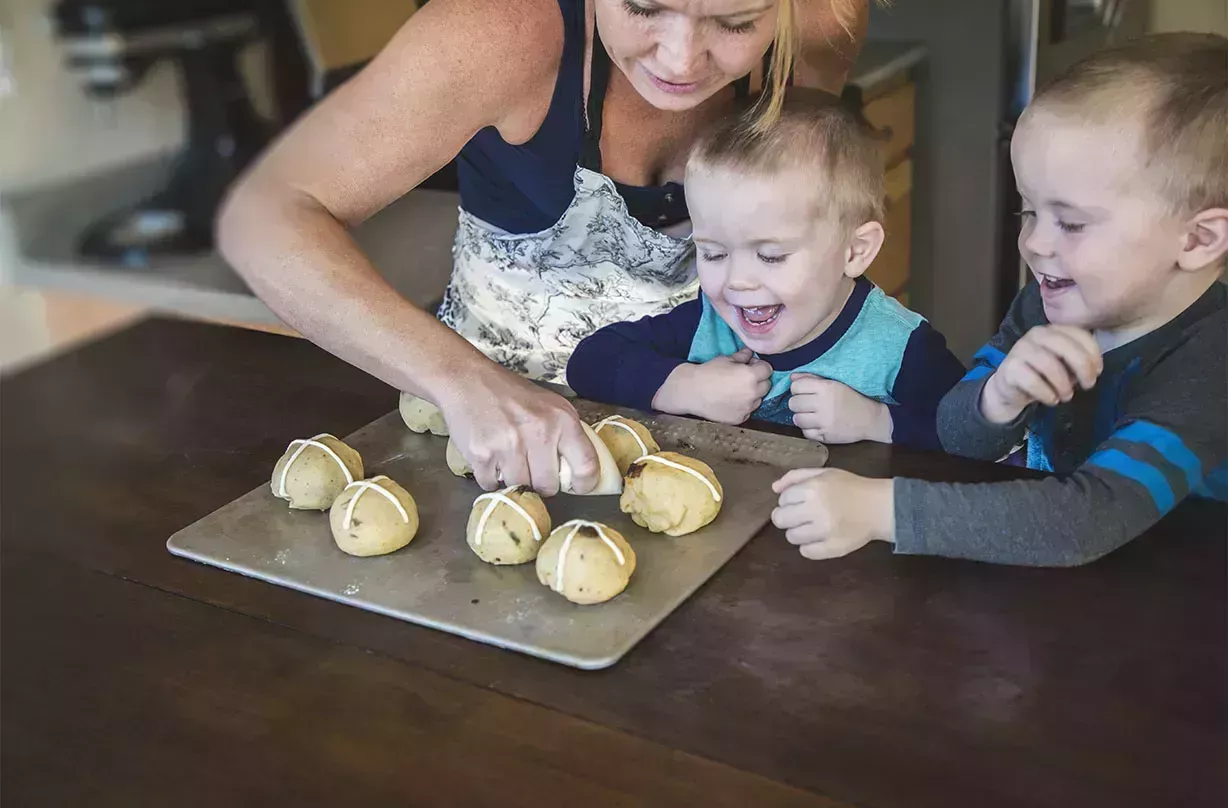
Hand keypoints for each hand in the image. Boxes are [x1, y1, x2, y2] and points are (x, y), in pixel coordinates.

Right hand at [435, 362, 596, 494]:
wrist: (465, 379)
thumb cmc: (509, 393)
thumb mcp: (549, 405)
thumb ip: (565, 435)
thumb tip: (577, 471)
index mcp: (562, 419)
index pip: (586, 466)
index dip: (584, 484)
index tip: (577, 486)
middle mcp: (539, 432)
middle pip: (549, 487)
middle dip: (541, 483)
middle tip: (532, 469)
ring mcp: (509, 445)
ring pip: (520, 488)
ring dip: (514, 481)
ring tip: (508, 459)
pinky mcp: (482, 455)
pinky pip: (491, 485)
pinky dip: (490, 478)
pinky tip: (490, 458)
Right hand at [652, 348, 772, 424]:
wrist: (691, 392)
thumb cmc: (708, 372)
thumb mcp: (726, 359)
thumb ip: (742, 356)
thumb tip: (750, 353)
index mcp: (751, 376)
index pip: (767, 369)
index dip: (759, 366)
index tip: (750, 366)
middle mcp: (753, 393)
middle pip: (766, 385)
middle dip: (758, 380)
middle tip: (743, 378)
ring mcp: (748, 408)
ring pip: (758, 399)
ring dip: (752, 394)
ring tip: (735, 391)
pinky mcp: (741, 419)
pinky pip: (748, 411)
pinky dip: (743, 406)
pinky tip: (730, 401)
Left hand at [771, 468, 894, 559]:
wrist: (879, 507)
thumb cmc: (850, 487)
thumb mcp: (824, 472)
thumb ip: (796, 476)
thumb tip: (774, 488)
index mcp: (813, 488)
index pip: (783, 499)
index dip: (789, 501)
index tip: (800, 501)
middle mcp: (816, 509)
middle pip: (780, 519)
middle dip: (787, 517)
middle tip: (800, 516)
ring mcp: (824, 530)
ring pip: (791, 537)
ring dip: (798, 532)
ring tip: (812, 527)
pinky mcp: (832, 548)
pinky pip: (806, 552)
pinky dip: (809, 547)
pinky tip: (819, 538)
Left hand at [787, 374, 891, 443]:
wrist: (870, 419)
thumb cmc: (852, 398)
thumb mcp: (835, 383)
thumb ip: (812, 378)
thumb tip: (792, 377)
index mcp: (826, 388)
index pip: (796, 386)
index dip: (798, 389)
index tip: (805, 392)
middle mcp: (823, 404)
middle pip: (793, 403)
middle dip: (798, 403)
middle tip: (807, 404)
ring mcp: (823, 422)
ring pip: (797, 419)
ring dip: (802, 417)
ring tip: (812, 415)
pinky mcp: (825, 436)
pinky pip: (805, 433)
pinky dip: (809, 429)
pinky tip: (817, 425)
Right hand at [981, 325, 1102, 424]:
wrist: (1009, 388)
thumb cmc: (1041, 375)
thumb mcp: (1063, 364)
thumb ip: (1077, 361)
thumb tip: (1092, 369)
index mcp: (1052, 330)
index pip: (1079, 335)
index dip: (1094, 354)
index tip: (1098, 372)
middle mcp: (1035, 335)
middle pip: (1066, 347)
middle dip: (1082, 368)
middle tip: (1088, 385)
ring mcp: (1020, 349)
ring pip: (1049, 365)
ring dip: (1063, 385)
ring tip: (1066, 396)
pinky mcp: (1010, 368)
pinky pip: (1033, 382)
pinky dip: (1047, 394)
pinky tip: (1050, 400)